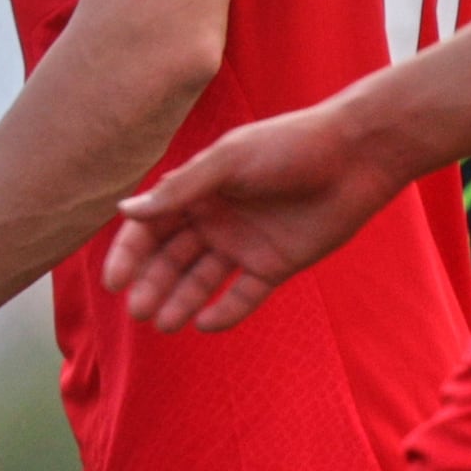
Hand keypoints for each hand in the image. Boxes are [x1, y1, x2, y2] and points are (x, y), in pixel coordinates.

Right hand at [106, 101, 409, 331]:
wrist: (355, 156)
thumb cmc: (289, 146)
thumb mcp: (229, 162)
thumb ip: (179, 190)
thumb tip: (124, 211)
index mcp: (197, 190)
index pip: (151, 228)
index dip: (130, 255)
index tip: (115, 282)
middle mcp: (216, 219)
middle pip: (172, 259)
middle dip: (153, 285)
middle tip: (138, 312)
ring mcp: (245, 243)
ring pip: (203, 280)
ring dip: (181, 301)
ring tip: (164, 324)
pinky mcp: (276, 263)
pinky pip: (244, 295)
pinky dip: (225, 311)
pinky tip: (204, 324)